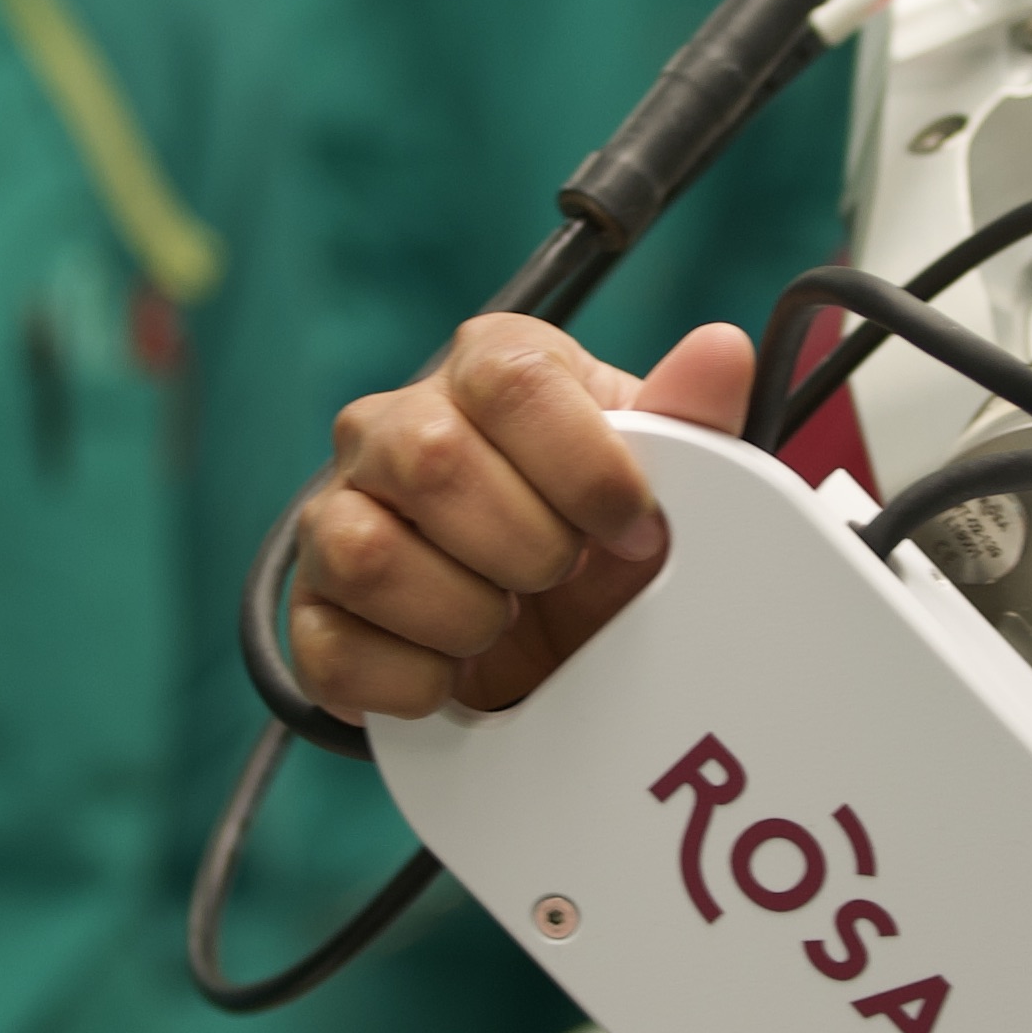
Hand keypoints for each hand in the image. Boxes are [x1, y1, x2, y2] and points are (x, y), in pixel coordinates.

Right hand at [292, 316, 755, 718]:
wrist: (555, 645)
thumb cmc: (603, 541)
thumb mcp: (665, 485)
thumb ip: (692, 421)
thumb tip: (719, 349)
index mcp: (486, 368)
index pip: (511, 380)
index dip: (584, 467)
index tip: (635, 529)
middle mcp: (393, 427)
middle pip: (430, 459)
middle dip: (527, 547)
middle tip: (565, 579)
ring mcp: (337, 516)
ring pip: (366, 552)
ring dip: (465, 614)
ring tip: (507, 625)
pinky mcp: (312, 614)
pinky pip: (331, 649)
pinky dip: (413, 683)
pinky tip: (457, 678)